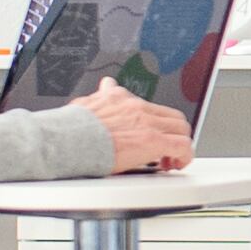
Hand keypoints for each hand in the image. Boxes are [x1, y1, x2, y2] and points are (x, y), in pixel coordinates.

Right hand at [75, 83, 195, 171]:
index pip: (147, 104)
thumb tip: (104, 85)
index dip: (154, 121)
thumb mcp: (84, 104)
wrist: (66, 140)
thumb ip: (99, 96)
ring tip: (171, 158)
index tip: (151, 131)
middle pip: (171, 115)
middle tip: (166, 148)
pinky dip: (184, 156)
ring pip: (181, 128)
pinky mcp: (152, 141)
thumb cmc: (69, 130)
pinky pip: (182, 146)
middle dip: (172, 132)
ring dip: (179, 144)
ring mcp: (146, 123)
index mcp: (119, 98)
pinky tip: (176, 164)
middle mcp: (136, 107)